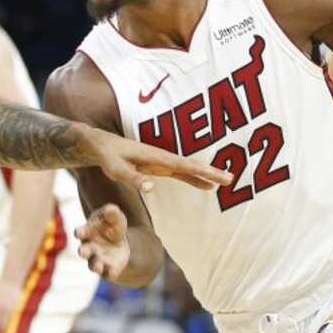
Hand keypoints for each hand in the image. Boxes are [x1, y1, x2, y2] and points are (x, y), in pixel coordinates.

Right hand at [76, 203, 130, 278]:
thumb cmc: (111, 225)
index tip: (79, 232)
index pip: (81, 232)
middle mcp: (89, 247)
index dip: (80, 232)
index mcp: (87, 232)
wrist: (120, 241)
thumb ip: (111, 212)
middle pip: (84, 251)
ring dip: (95, 266)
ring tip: (98, 266)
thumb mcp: (114, 216)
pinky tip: (112, 272)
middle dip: (83, 251)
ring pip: (94, 265)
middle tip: (82, 252)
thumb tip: (110, 210)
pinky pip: (107, 273)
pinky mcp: (109, 268)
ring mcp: (98, 259)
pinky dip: (109, 273)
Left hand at [85, 128, 231, 192]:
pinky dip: (195, 179)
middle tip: (232, 179)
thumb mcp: (116, 169)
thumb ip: (132, 178)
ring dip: (207, 175)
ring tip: (226, 182)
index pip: (183, 165)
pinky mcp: (159, 166)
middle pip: (191, 165)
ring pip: (189, 169)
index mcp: (155, 156)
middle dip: (211, 172)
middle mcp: (162, 157)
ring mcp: (162, 162)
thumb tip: (151, 188)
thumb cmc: (107, 156)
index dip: (202, 171)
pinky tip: (206, 187)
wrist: (100, 145)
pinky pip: (181, 173)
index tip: (219, 176)